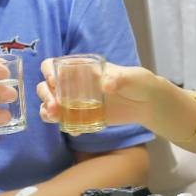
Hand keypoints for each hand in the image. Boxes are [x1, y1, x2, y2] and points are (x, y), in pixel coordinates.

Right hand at [37, 58, 170, 130]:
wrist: (149, 104)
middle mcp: (74, 83)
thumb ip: (120, 79)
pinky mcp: (83, 116)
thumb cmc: (141, 83)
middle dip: (46, 96)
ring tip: (55, 118)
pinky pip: (65, 120)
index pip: (55, 65)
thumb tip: (106, 84)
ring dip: (47, 111)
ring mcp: (77, 101)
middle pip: (47, 86)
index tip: (53, 81)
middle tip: (55, 107)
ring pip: (51, 104)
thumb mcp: (133, 77)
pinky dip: (64, 125)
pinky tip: (74, 131)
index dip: (48, 71)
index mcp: (83, 67)